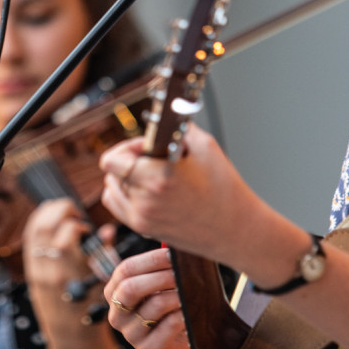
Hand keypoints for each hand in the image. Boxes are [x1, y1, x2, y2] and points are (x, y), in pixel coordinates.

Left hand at [23, 198, 98, 301]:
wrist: (69, 331)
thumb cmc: (90, 308)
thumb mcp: (102, 281)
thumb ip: (103, 252)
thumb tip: (108, 230)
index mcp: (70, 270)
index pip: (68, 230)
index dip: (79, 224)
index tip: (87, 231)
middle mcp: (49, 267)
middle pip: (47, 223)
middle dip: (63, 209)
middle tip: (75, 214)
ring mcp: (37, 268)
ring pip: (36, 227)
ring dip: (50, 213)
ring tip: (65, 214)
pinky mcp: (30, 269)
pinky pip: (30, 236)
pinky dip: (39, 222)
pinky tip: (52, 220)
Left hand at [99, 126, 261, 265]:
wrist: (237, 229)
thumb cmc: (226, 191)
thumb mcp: (206, 146)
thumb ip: (178, 126)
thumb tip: (165, 117)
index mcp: (157, 179)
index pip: (112, 160)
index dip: (127, 147)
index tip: (145, 146)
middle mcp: (145, 202)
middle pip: (112, 172)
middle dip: (130, 160)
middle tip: (154, 159)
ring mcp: (143, 219)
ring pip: (111, 190)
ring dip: (124, 178)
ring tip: (151, 175)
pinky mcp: (145, 231)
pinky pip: (118, 207)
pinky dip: (125, 195)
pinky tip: (146, 190)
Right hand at [105, 248, 196, 348]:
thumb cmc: (174, 310)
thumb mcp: (163, 288)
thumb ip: (163, 268)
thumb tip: (173, 243)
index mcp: (116, 294)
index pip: (125, 270)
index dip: (150, 259)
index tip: (173, 254)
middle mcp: (117, 316)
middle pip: (130, 288)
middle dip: (160, 276)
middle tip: (182, 272)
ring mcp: (132, 336)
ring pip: (153, 306)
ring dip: (177, 295)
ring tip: (192, 291)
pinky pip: (168, 325)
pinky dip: (183, 313)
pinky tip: (192, 310)